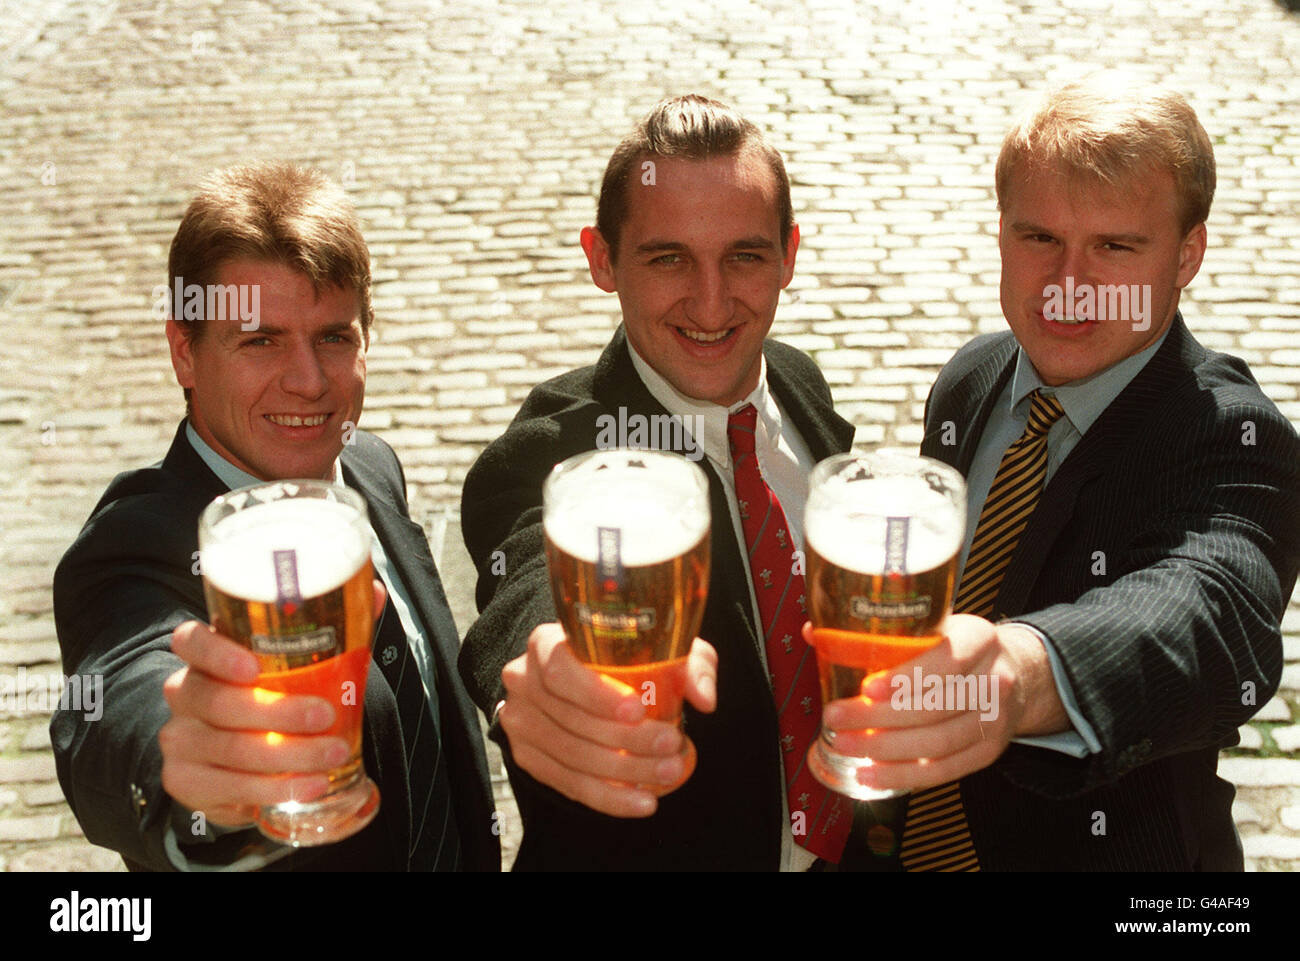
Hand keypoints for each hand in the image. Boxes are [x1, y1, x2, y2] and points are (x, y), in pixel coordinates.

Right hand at [158, 581, 385, 827]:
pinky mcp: (187, 781)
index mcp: (206, 656)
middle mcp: (185, 693)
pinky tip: (309, 784)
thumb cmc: (278, 694)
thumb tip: (374, 593)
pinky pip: (228, 787)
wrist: (251, 756)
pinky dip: (274, 788)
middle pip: (216, 701)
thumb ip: (333, 625)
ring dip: (287, 754)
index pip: (191, 641)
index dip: (215, 652)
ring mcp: (180, 739)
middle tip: (324, 714)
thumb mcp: (301, 660)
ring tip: (332, 753)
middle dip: (276, 711)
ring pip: (228, 748)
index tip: (253, 666)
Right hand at [497, 623, 717, 816]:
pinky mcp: (527, 757)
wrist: (583, 681)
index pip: (561, 669)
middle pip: (572, 718)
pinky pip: (567, 784)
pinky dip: (608, 797)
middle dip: (627, 740)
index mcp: (547, 643)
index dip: (597, 694)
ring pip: (571, 756)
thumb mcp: (660, 647)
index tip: (638, 710)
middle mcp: (524, 679)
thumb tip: (704, 698)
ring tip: (667, 772)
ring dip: (624, 772)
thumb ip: (689, 664)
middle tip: (671, 745)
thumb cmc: (623, 658)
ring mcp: (521, 721)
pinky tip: (641, 801)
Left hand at [817, 614, 1066, 792]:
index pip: (945, 659)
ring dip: (886, 749)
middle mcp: (994, 679)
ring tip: (846, 746)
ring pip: (938, 742)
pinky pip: (945, 769)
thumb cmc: (957, 648)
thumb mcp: (933, 627)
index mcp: (979, 638)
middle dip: (879, 718)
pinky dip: (905, 774)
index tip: (867, 687)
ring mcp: (996, 719)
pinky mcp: (989, 751)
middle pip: (934, 707)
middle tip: (837, 718)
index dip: (905, 677)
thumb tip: (815, 632)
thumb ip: (878, 630)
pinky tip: (872, 772)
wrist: (1011, 673)